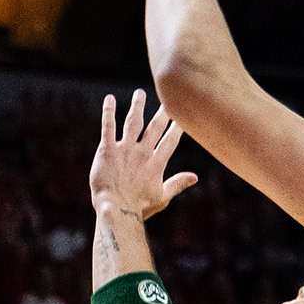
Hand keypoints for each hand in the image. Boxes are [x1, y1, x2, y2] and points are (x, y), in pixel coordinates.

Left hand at [90, 89, 197, 219]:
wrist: (115, 211)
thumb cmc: (139, 207)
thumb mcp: (162, 197)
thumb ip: (178, 183)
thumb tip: (195, 177)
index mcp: (156, 163)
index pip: (170, 141)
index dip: (178, 127)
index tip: (184, 114)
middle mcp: (142, 153)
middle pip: (155, 127)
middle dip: (162, 112)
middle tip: (169, 97)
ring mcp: (124, 150)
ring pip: (133, 122)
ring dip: (138, 106)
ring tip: (140, 93)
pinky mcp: (107, 150)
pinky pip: (108, 127)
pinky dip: (108, 112)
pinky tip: (109, 99)